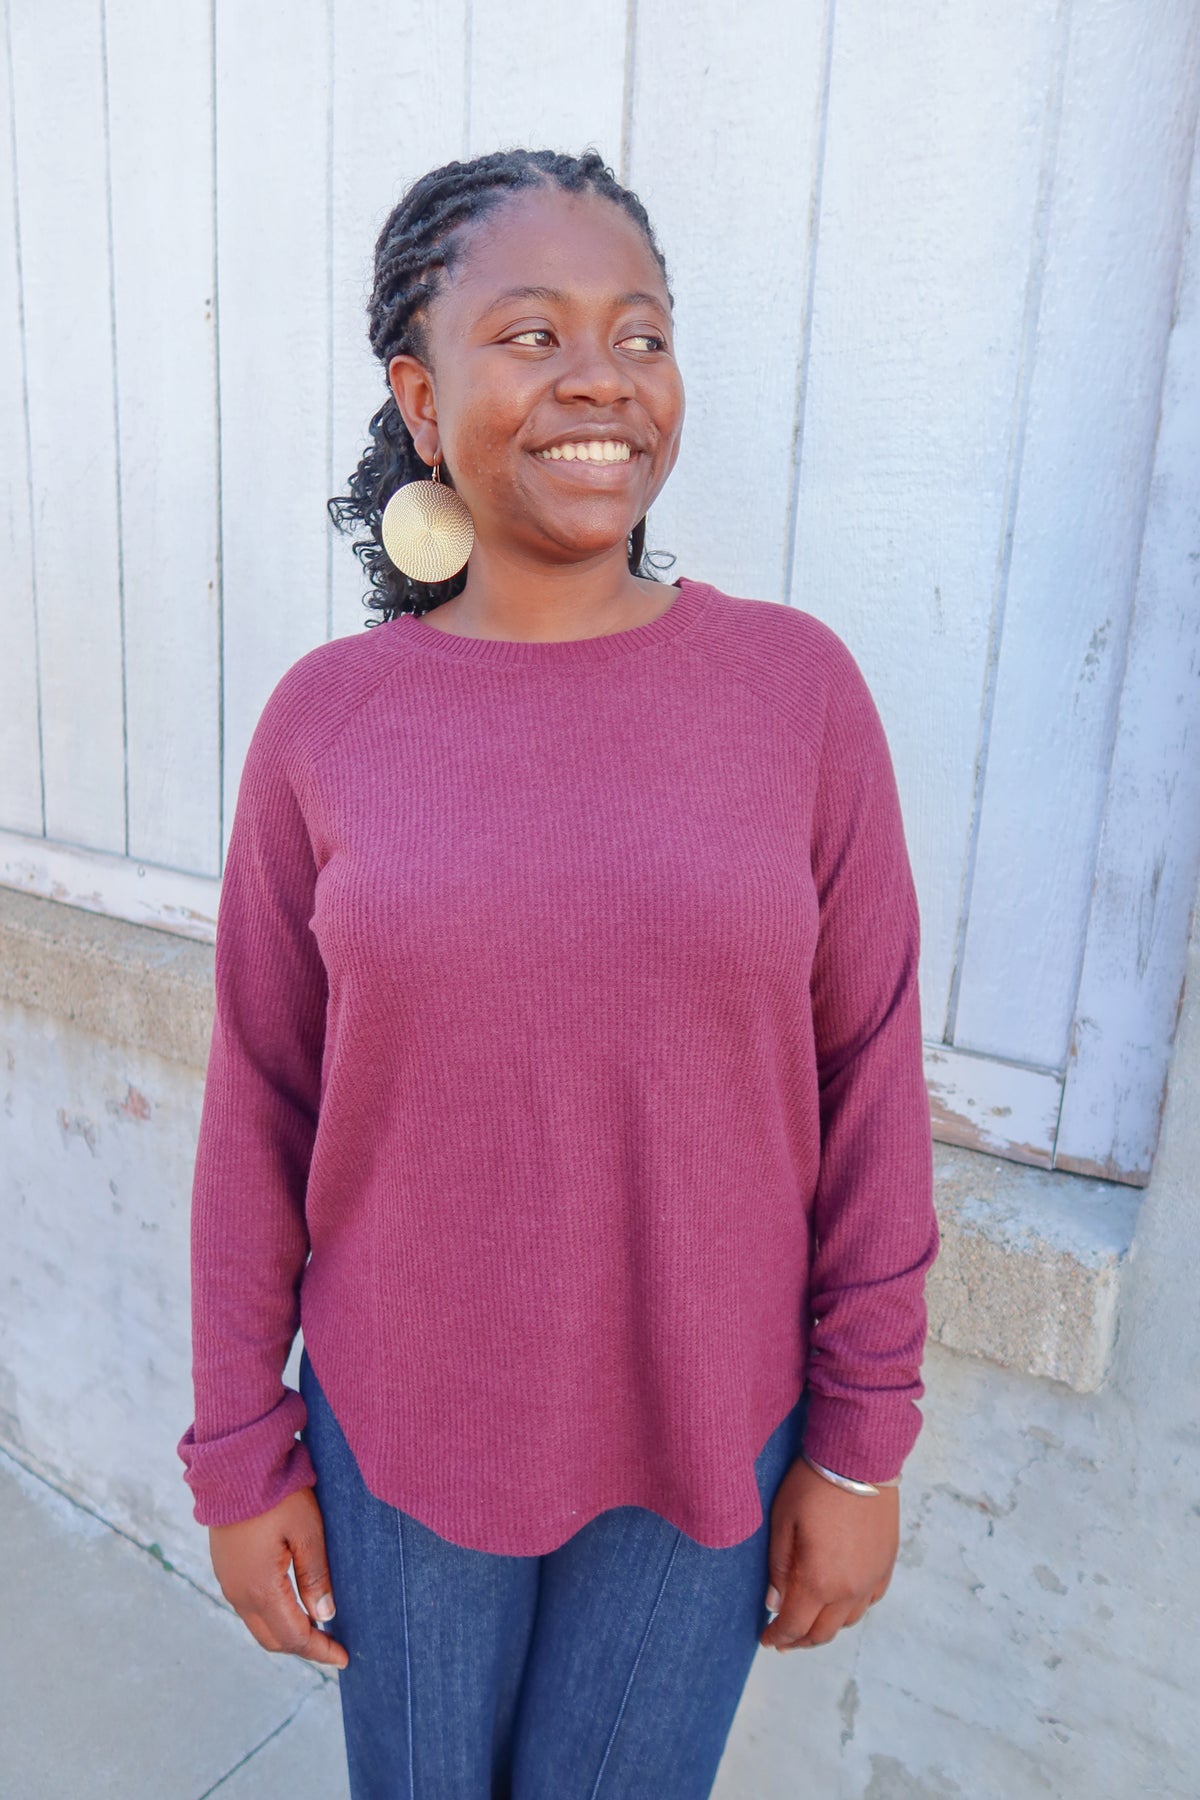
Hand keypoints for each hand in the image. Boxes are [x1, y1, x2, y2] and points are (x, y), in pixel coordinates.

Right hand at [208, 1486, 349, 1669]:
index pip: (294, 1637)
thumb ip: (316, 1577)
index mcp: (260, 1589)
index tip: (344, 1659)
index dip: (320, 1651)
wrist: (234, 1465)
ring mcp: (228, 1581)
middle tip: (332, 1646)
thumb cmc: (276, 1495)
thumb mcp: (307, 1532)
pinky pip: (248, 1605)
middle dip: (303, 1647)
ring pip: (259, 1624)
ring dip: (286, 1631)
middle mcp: (238, 1593)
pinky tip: (291, 1603)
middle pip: (273, 1639)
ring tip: (316, 1626)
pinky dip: (272, 1614)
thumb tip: (324, 1617)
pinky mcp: (225, 1567)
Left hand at [760, 1456, 897, 1650]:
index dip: (778, 1637)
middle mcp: (850, 1589)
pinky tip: (840, 1602)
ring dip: (826, 1627)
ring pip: (848, 1621)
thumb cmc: (814, 1485)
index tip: (767, 1640)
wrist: (859, 1459)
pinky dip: (852, 1609)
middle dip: (800, 1639)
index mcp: (820, 1581)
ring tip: (809, 1622)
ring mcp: (872, 1578)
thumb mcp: (783, 1522)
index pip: (795, 1625)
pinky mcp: (887, 1563)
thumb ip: (780, 1568)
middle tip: (784, 1639)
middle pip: (823, 1632)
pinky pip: (870, 1601)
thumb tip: (774, 1603)